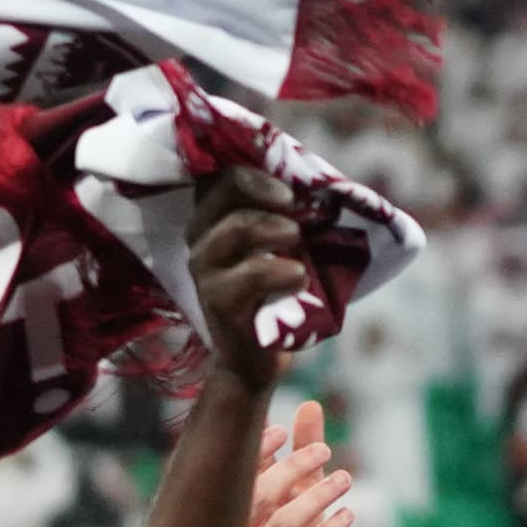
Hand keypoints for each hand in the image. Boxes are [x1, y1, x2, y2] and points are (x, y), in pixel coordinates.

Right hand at [188, 165, 313, 389]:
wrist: (257, 357)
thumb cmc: (275, 293)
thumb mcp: (280, 248)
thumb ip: (288, 215)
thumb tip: (325, 186)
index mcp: (214, 216)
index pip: (224, 173)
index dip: (256, 170)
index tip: (289, 187)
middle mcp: (201, 237)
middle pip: (226, 190)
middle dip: (266, 190)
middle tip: (296, 208)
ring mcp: (205, 270)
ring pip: (235, 229)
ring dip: (274, 228)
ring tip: (298, 239)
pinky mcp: (218, 302)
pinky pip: (249, 276)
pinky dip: (280, 271)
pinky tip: (299, 277)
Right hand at [231, 396, 355, 526]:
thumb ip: (272, 506)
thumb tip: (287, 457)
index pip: (230, 484)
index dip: (253, 453)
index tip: (278, 429)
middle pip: (257, 496)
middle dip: (292, 466)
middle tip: (323, 449)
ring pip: (282, 526)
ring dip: (315, 495)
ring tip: (344, 478)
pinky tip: (345, 516)